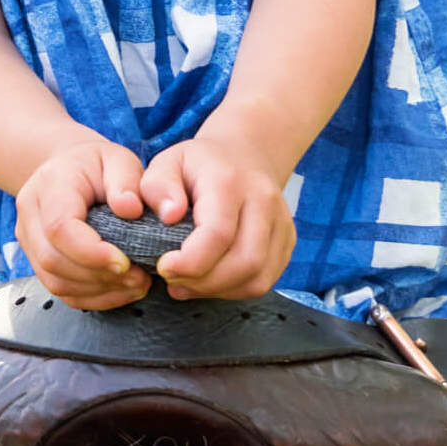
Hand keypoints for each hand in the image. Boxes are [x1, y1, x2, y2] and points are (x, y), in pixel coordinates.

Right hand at [15, 137, 153, 310]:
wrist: (69, 168)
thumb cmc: (97, 165)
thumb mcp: (118, 160)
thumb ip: (126, 181)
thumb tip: (130, 209)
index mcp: (50, 185)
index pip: (59, 227)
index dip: (91, 253)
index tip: (126, 263)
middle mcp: (30, 213)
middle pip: (53, 259)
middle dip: (99, 276)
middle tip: (139, 277)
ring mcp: (29, 239)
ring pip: (54, 281)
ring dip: (98, 291)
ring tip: (135, 284)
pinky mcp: (36, 259)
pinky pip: (60, 290)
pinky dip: (92, 298)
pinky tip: (119, 290)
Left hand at [140, 136, 294, 300]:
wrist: (244, 155)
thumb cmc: (198, 164)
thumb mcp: (167, 162)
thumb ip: (158, 186)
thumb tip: (169, 215)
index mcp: (230, 181)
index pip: (218, 233)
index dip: (191, 261)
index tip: (164, 267)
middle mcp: (263, 201)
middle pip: (244, 261)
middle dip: (204, 283)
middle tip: (173, 281)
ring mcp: (281, 222)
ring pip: (258, 278)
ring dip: (218, 290)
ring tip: (188, 284)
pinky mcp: (287, 241)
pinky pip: (265, 280)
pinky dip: (234, 290)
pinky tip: (210, 282)